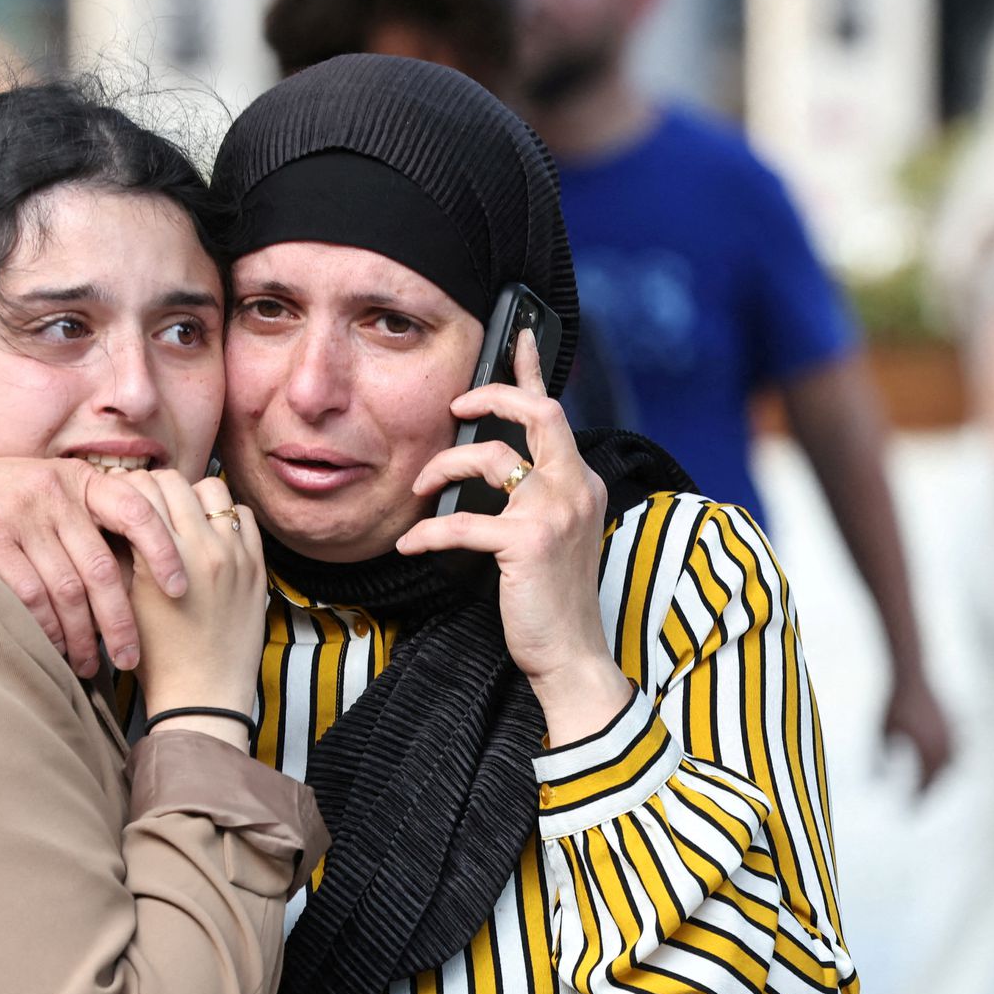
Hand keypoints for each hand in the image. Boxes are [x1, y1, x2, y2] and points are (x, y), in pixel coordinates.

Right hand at [0, 447, 188, 676]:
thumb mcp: (41, 494)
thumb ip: (81, 522)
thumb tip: (134, 574)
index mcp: (76, 480)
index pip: (137, 510)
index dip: (163, 551)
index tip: (179, 590)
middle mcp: (52, 491)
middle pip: (101, 568)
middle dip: (121, 621)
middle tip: (131, 660)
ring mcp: (18, 511)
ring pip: (66, 588)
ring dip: (82, 636)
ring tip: (90, 666)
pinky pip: (27, 593)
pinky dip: (45, 628)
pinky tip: (53, 650)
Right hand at [129, 473, 266, 750]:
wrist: (202, 695)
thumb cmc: (154, 655)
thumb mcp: (124, 600)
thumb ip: (121, 552)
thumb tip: (113, 514)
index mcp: (166, 555)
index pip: (141, 490)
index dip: (124, 490)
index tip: (118, 501)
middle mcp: (205, 547)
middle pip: (174, 482)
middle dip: (155, 488)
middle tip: (146, 506)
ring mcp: (236, 555)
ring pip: (213, 490)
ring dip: (193, 498)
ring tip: (181, 520)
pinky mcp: (257, 567)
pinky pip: (244, 517)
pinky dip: (226, 517)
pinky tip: (211, 536)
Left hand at [396, 331, 633, 742]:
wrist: (571, 654)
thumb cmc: (552, 599)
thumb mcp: (551, 535)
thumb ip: (533, 496)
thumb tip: (490, 467)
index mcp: (582, 482)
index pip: (557, 413)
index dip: (534, 371)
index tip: (518, 338)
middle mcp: (576, 487)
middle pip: (536, 412)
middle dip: (491, 394)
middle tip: (455, 404)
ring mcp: (555, 511)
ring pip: (488, 458)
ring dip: (444, 467)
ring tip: (421, 489)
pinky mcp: (527, 542)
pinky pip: (461, 523)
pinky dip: (428, 533)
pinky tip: (411, 544)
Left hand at [880, 672, 952, 793]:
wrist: (913, 675)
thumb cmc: (894, 704)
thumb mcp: (881, 733)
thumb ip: (877, 759)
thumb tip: (873, 783)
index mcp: (926, 751)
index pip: (923, 785)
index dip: (916, 801)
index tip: (908, 813)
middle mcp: (944, 746)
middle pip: (938, 778)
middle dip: (928, 792)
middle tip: (917, 805)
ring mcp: (953, 736)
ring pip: (951, 765)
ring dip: (941, 778)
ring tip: (929, 786)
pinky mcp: (955, 725)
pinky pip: (956, 750)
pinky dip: (949, 761)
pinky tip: (942, 764)